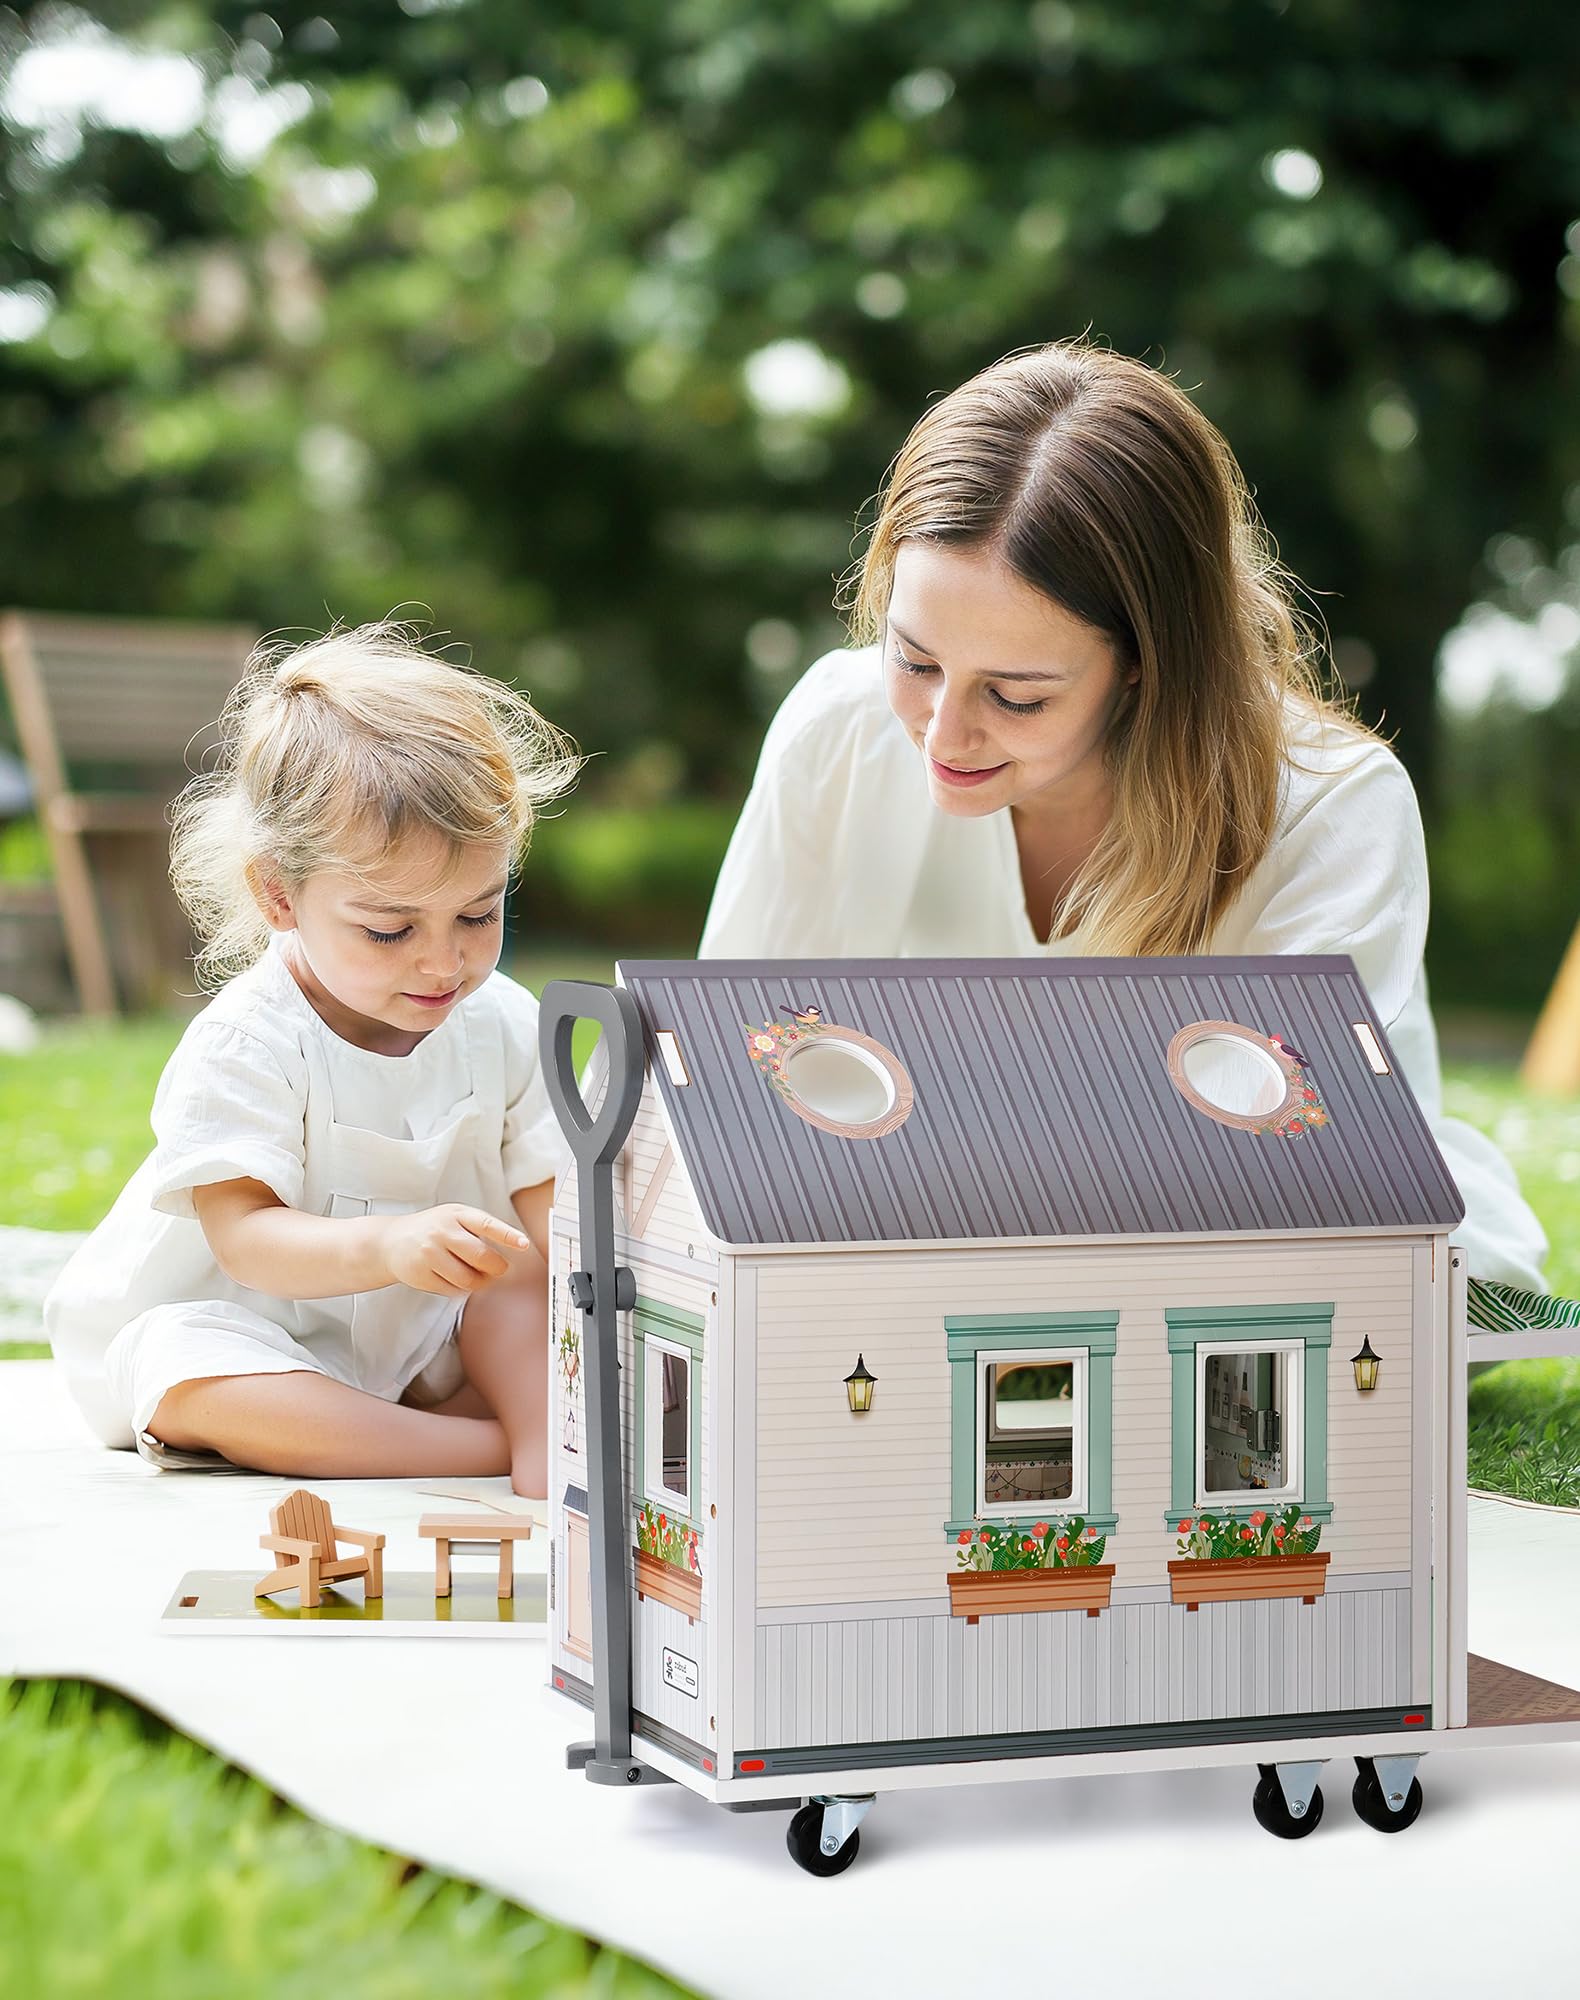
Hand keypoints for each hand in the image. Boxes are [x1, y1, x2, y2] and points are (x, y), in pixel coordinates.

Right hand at [378, 1205, 533, 1296]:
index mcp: (455, 1214)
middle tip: (498, 1269)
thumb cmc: (432, 1229)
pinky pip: (452, 1290)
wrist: (391, 1242)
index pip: (487, 1224)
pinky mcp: (421, 1275)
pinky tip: (455, 1278)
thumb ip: (478, 1229)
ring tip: (477, 1276)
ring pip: (469, 1279)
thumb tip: (507, 1253)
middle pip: (482, 1257)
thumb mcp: (454, 1217)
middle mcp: (442, 1232)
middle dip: (496, 1268)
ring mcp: (429, 1254)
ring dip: (480, 1282)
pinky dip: (460, 1289)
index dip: (507, 1235)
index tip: (523, 1244)